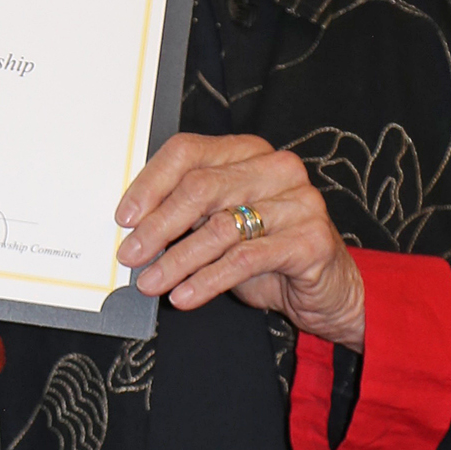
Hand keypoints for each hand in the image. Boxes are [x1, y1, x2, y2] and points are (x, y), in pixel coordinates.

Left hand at [115, 131, 365, 349]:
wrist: (326, 289)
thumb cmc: (267, 254)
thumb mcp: (221, 227)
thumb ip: (187, 216)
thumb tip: (133, 230)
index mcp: (248, 153)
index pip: (188, 152)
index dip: (150, 183)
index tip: (124, 218)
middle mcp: (276, 168)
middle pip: (200, 188)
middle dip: (157, 226)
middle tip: (130, 256)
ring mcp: (299, 202)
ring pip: (220, 227)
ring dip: (177, 260)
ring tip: (150, 284)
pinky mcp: (312, 239)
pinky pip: (246, 259)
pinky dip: (208, 280)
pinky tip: (185, 296)